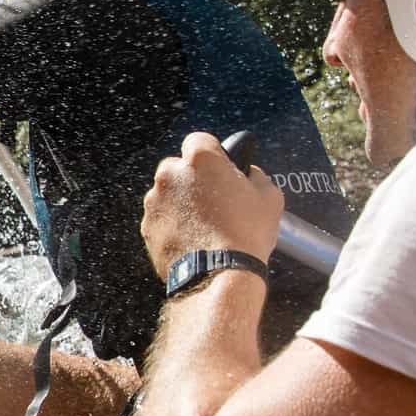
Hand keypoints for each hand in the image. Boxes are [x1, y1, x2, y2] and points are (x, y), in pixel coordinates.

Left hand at [141, 132, 283, 280]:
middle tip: (215, 200)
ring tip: (206, 224)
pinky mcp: (147, 227)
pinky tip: (193, 238)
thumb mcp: (269, 197)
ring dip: (182, 203)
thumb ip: (255, 176)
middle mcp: (171, 175)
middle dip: (194, 179)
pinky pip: (161, 218)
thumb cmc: (245, 235)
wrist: (220, 274)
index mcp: (201, 159)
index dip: (213, 154)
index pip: (201, 140)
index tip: (220, 167)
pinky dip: (172, 224)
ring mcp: (155, 201)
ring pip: (168, 194)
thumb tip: (249, 174)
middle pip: (179, 167)